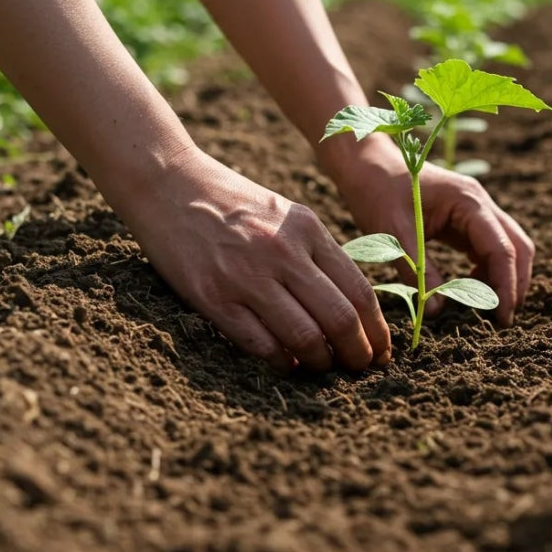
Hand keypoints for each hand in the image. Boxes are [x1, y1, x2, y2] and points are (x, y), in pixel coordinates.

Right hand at [115, 147, 391, 372]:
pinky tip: (286, 364)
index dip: (378, 330)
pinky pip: (259, 344)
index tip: (382, 351)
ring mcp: (247, 276)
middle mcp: (283, 253)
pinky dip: (280, 362)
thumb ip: (317, 254)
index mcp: (307, 230)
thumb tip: (349, 307)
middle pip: (339, 319)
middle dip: (358, 353)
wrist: (169, 183)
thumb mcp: (286, 215)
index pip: (359, 291)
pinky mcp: (213, 297)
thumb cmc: (233, 203)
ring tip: (323, 368)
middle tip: (360, 368)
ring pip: (304, 337)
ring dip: (321, 362)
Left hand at [331, 144, 534, 326]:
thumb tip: (436, 311)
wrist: (367, 165)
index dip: (506, 285)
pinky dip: (488, 269)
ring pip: (507, 247)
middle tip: (501, 320)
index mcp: (469, 202)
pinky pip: (489, 246)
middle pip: (517, 246)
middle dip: (515, 283)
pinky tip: (469, 288)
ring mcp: (475, 209)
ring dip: (504, 277)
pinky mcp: (465, 219)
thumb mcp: (393, 234)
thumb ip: (417, 272)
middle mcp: (480, 203)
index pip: (502, 249)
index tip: (502, 317)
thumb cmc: (378, 193)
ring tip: (487, 308)